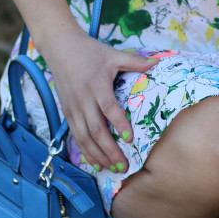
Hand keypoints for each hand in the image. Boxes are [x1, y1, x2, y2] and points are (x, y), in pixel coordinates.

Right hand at [41, 27, 159, 171]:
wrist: (60, 48)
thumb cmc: (89, 51)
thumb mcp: (113, 54)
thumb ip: (135, 61)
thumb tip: (157, 62)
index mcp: (97, 85)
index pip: (109, 108)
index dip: (119, 125)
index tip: (131, 139)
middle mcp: (83, 100)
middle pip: (96, 130)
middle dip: (110, 150)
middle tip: (124, 165)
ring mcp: (73, 108)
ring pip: (84, 137)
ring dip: (98, 155)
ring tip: (112, 169)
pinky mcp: (67, 113)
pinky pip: (76, 136)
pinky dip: (85, 152)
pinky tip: (96, 163)